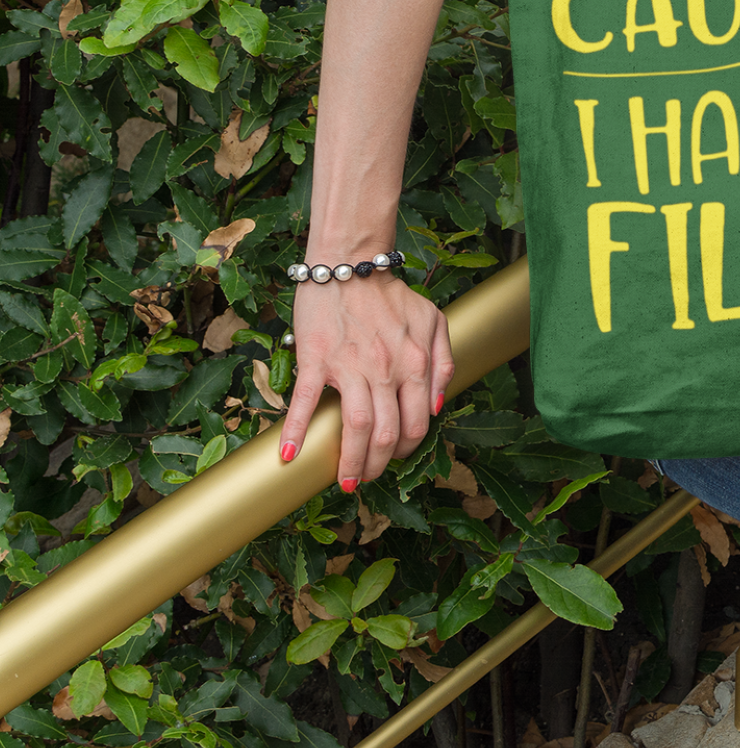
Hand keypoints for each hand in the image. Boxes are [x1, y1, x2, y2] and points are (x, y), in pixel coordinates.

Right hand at [280, 273, 454, 490]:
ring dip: (350, 462)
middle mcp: (388, 370)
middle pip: (387, 434)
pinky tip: (288, 456)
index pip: (417, 423)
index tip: (394, 458)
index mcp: (416, 364)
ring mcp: (351, 366)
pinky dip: (295, 431)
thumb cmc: (390, 295)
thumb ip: (444, 363)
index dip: (406, 449)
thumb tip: (439, 406)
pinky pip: (307, 401)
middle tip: (367, 478)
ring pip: (356, 428)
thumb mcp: (434, 321)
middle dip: (378, 465)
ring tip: (344, 481)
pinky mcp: (317, 360)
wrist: (349, 265)